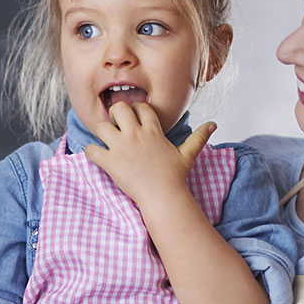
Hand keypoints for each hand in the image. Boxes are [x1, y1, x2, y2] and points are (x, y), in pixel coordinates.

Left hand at [83, 101, 215, 207]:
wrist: (164, 196)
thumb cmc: (175, 176)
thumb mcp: (188, 154)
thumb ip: (199, 137)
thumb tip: (214, 124)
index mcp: (153, 131)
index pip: (141, 107)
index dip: (136, 109)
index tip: (134, 117)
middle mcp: (136, 135)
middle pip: (119, 108)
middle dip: (114, 113)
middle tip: (115, 124)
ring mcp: (121, 148)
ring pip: (101, 126)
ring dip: (101, 131)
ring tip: (105, 139)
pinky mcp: (110, 162)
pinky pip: (91, 150)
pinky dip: (90, 151)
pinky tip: (97, 155)